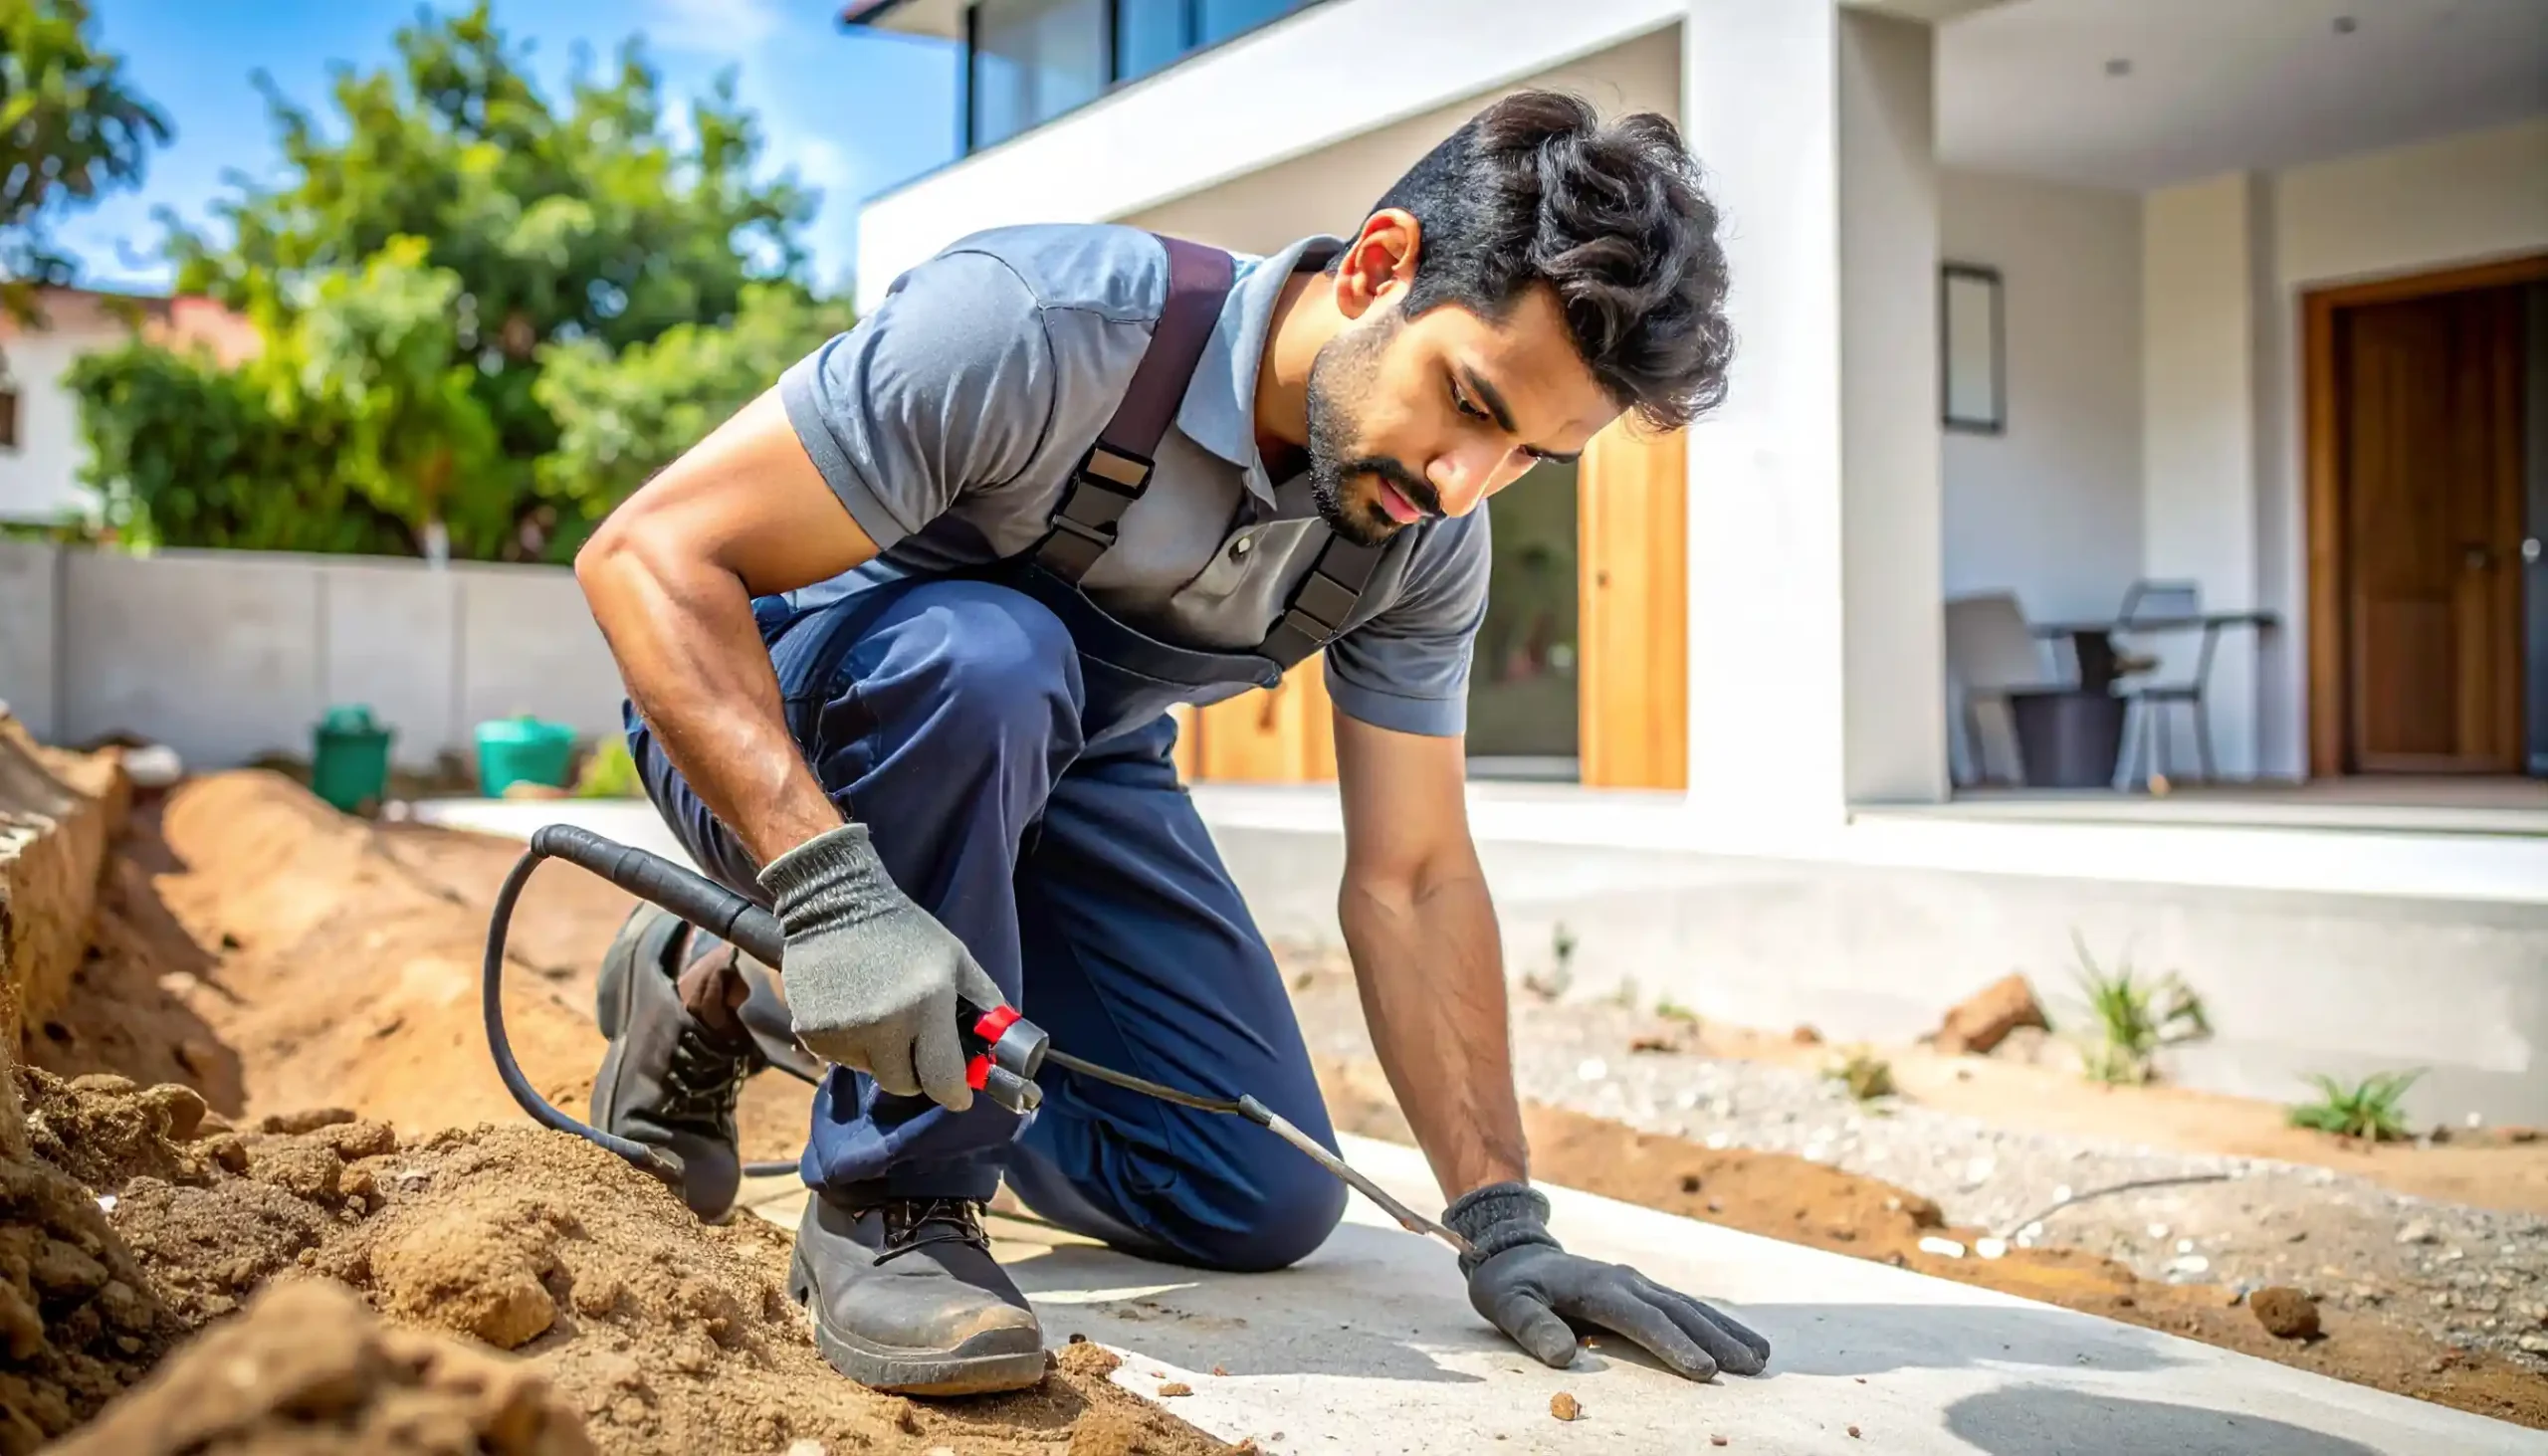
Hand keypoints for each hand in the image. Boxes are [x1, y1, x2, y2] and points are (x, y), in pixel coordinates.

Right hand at [756, 821, 1006, 1111]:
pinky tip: (851, 1007)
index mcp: (926, 1005)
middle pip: (906, 1084)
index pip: (943, 1080)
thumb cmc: (904, 930)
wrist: (834, 902)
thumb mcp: (956, 957)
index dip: (955, 1093)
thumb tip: (1001, 1042)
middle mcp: (885, 1024)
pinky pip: (841, 1059)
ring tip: (878, 1011)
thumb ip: (983, 1002)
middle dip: (918, 1072)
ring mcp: (844, 1031)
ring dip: (882, 1055)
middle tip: (917, 1043)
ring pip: (872, 1071)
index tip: (960, 1093)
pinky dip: (851, 1044)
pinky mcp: (811, 1033)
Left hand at [1443, 1182, 1769, 1381]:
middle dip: (1716, 1340)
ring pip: (1689, 1308)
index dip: (1674, 1345)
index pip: (1643, 1320)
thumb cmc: (1509, 1287)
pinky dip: (1715, 1322)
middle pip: (1678, 1312)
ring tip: (1761, 1357)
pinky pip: (1685, 1307)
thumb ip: (1534, 1328)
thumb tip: (1564, 1356)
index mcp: (1597, 1287)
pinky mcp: (1642, 1291)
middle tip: (1750, 1368)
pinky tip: (1741, 1340)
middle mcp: (1626, 1281)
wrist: (1513, 1251)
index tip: (1704, 1371)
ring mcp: (1638, 1283)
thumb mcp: (1508, 1305)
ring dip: (1725, 1331)